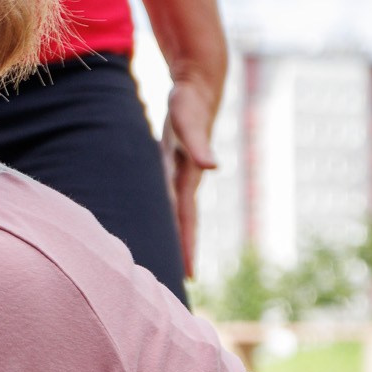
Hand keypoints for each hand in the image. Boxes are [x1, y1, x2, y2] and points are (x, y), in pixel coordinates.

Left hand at [160, 73, 220, 278]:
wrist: (197, 86)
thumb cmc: (189, 103)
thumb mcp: (188, 122)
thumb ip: (199, 144)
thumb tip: (214, 167)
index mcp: (186, 178)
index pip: (187, 221)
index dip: (187, 248)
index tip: (189, 275)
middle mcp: (183, 180)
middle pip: (182, 224)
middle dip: (181, 253)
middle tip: (178, 285)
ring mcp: (178, 173)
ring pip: (174, 213)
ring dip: (173, 237)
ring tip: (168, 262)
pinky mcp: (170, 165)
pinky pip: (166, 198)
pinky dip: (164, 215)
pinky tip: (158, 225)